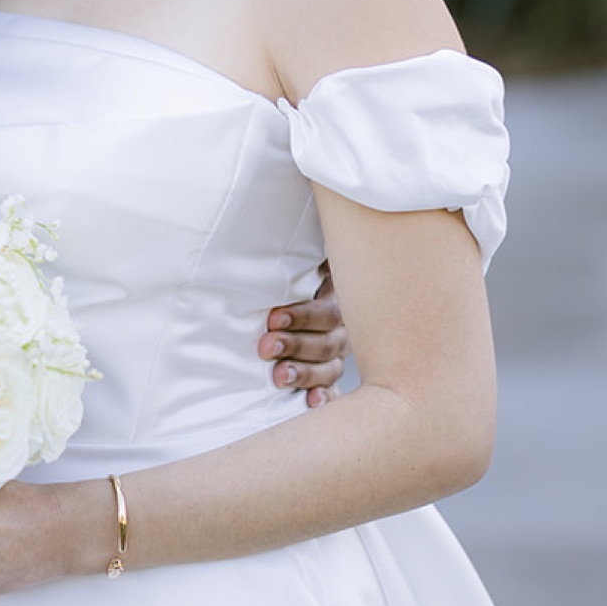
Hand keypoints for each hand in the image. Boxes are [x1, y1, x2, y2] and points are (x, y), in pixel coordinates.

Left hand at [259, 262, 347, 403]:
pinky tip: (312, 405)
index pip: (326, 313)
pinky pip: (331, 393)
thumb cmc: (293, 276)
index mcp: (335, 300)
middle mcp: (341, 330)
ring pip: (328, 369)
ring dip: (303, 373)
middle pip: (327, 344)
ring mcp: (336, 357)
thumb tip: (287, 201)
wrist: (304, 294)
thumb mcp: (302, 261)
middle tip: (265, 346)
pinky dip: (323, 400)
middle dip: (294, 344)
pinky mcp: (327, 379)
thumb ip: (297, 253)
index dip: (301, 316)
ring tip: (277, 376)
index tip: (272, 318)